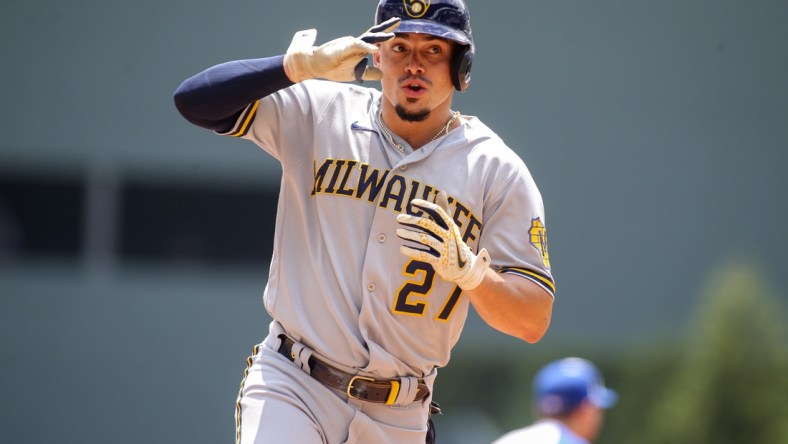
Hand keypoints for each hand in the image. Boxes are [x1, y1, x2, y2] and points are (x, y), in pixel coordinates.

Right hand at [283, 17, 399, 83]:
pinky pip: (356, 46)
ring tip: (392, 35)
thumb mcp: (356, 73)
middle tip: (398, 21)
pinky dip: (366, 47)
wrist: (314, 65)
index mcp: (358, 48)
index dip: (385, 35)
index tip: (397, 30)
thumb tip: (382, 74)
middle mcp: (355, 43)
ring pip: (367, 38)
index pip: (374, 39)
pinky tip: (374, 49)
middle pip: (373, 33)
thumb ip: (369, 73)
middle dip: (386, 27)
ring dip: (380, 37)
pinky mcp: (342, 48)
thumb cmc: (333, 68)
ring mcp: (349, 44)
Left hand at [396, 192, 490, 290]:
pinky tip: (402, 248)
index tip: (412, 202)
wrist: (464, 267)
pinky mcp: (441, 261)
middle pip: (428, 225)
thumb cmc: (453, 242)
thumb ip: (444, 210)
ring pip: (424, 239)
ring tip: (398, 232)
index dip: (425, 206)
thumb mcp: (450, 226)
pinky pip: (424, 255)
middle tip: (398, 218)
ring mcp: (445, 248)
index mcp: (450, 225)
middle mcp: (448, 235)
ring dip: (410, 235)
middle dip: (412, 220)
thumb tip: (441, 191)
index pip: (438, 212)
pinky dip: (412, 251)